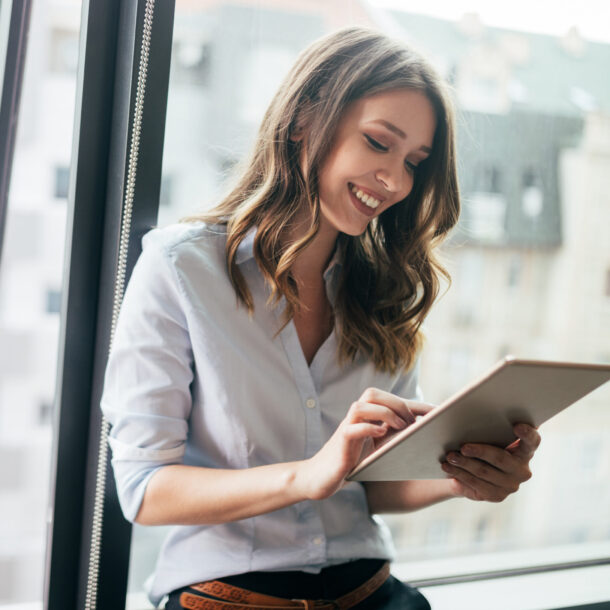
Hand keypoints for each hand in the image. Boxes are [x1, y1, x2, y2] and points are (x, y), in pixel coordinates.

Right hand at [296, 388, 433, 500]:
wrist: (321, 478)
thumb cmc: (352, 463)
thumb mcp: (377, 449)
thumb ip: (393, 439)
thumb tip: (425, 436)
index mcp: (366, 417)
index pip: (391, 400)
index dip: (416, 404)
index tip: (439, 412)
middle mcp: (356, 418)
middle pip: (373, 393)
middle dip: (397, 403)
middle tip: (413, 422)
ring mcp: (346, 428)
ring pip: (361, 405)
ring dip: (384, 412)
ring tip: (401, 426)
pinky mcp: (340, 443)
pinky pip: (352, 428)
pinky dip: (369, 428)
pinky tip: (381, 434)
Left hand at [441, 423, 540, 502]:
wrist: (471, 470)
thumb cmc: (482, 443)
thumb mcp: (487, 433)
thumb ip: (488, 424)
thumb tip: (465, 409)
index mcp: (525, 449)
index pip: (532, 441)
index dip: (527, 433)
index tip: (516, 425)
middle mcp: (522, 469)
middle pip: (500, 458)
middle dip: (480, 451)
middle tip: (463, 447)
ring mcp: (511, 485)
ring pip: (484, 471)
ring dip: (464, 463)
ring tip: (449, 456)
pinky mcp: (497, 495)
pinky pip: (475, 484)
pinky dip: (459, 473)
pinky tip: (447, 467)